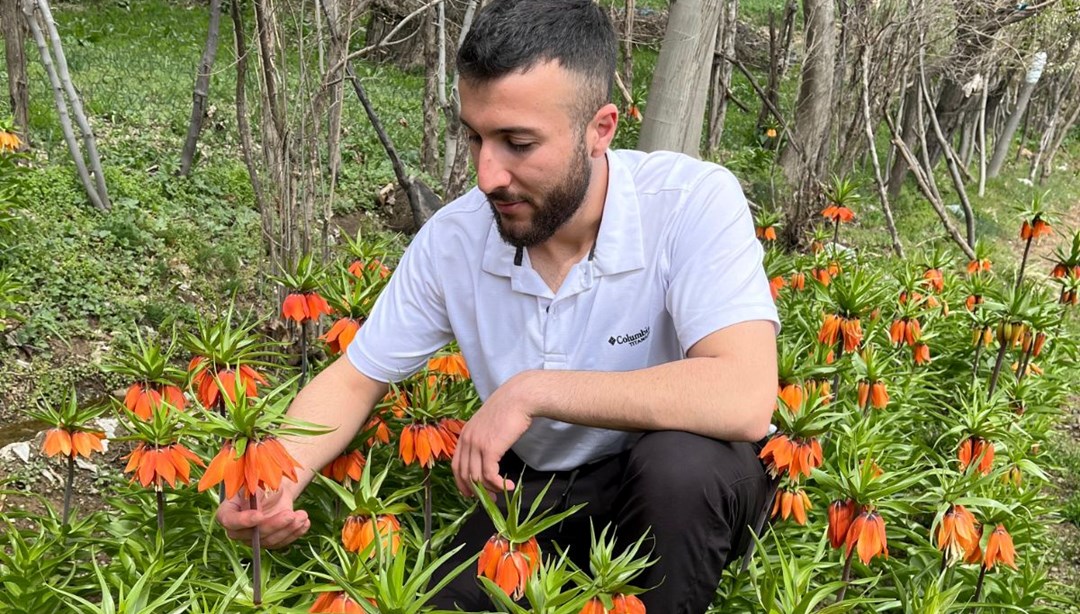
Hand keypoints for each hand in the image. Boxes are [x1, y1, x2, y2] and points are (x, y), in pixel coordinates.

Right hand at [216, 488, 309, 548]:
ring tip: (302, 515)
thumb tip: (256, 500)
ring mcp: (253, 538)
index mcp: (228, 511)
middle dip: (273, 525)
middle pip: (252, 534)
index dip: (244, 520)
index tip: (260, 515)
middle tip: (290, 514)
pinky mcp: (269, 541)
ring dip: (288, 529)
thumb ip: (253, 490)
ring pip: (269, 541)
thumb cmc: (262, 481)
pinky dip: (295, 533)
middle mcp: (237, 529)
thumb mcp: (256, 481)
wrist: (275, 489)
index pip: (230, 520)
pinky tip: (304, 522)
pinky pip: (281, 542)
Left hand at [451, 373, 535, 496]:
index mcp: (464, 434)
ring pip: (476, 477)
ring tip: (501, 493)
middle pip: (464, 475)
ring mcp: (476, 444)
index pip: (456, 465)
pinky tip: (509, 486)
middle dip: (475, 491)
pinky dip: (498, 485)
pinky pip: (489, 475)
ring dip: (490, 489)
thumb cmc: (509, 409)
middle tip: (488, 499)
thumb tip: (487, 457)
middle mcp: (467, 440)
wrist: (519, 398)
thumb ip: (483, 438)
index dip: (462, 482)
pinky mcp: (489, 448)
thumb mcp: (488, 424)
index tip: (471, 492)